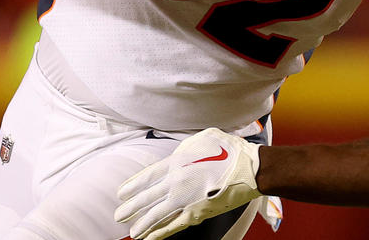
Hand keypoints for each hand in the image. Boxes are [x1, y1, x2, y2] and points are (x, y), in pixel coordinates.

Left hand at [115, 128, 261, 239]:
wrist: (250, 169)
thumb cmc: (230, 150)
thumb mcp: (203, 139)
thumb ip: (185, 147)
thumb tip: (177, 151)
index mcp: (176, 162)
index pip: (146, 177)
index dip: (132, 187)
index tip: (121, 194)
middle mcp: (177, 182)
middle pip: (146, 198)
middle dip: (130, 208)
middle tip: (119, 216)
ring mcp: (185, 199)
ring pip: (157, 215)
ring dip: (143, 224)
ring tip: (133, 231)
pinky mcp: (197, 213)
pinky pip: (174, 225)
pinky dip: (161, 232)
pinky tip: (152, 237)